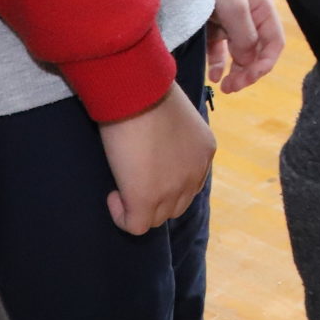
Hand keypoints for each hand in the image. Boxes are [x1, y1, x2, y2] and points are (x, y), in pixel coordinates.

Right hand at [97, 85, 214, 234]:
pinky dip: (122, 216)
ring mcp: (173, 189)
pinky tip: (114, 195)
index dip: (168, 182)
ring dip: (138, 207)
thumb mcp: (176, 117)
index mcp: (205, 151)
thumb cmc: (150, 93)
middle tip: (133, 177)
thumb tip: (156, 149)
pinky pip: (136, 226)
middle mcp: (195, 173)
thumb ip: (174, 138)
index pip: (190, 183)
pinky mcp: (146, 200)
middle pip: (177, 205)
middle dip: (155, 198)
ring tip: (122, 183)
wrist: (137, 92)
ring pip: (157, 218)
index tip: (147, 168)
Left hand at [206, 0, 284, 94]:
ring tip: (224, 87)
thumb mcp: (235, 9)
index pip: (274, 44)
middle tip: (231, 88)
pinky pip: (221, 51)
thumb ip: (245, 37)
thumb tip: (249, 62)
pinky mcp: (215, 28)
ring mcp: (233, 24)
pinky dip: (219, 64)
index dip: (265, 63)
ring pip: (240, 55)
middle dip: (248, 72)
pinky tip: (213, 75)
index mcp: (264, 10)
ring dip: (235, 72)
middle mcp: (252, 18)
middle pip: (257, 52)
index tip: (249, 78)